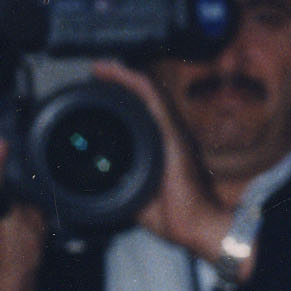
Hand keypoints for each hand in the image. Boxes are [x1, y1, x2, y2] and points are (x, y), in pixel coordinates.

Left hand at [99, 60, 232, 264]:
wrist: (193, 224)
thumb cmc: (173, 215)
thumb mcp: (137, 197)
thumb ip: (123, 186)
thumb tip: (101, 187)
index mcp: (160, 147)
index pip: (139, 115)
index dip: (121, 100)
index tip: (100, 92)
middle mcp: (167, 133)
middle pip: (141, 98)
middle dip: (118, 83)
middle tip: (97, 74)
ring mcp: (170, 130)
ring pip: (145, 91)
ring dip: (122, 76)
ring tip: (102, 67)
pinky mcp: (171, 132)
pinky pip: (151, 98)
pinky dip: (131, 81)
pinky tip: (115, 71)